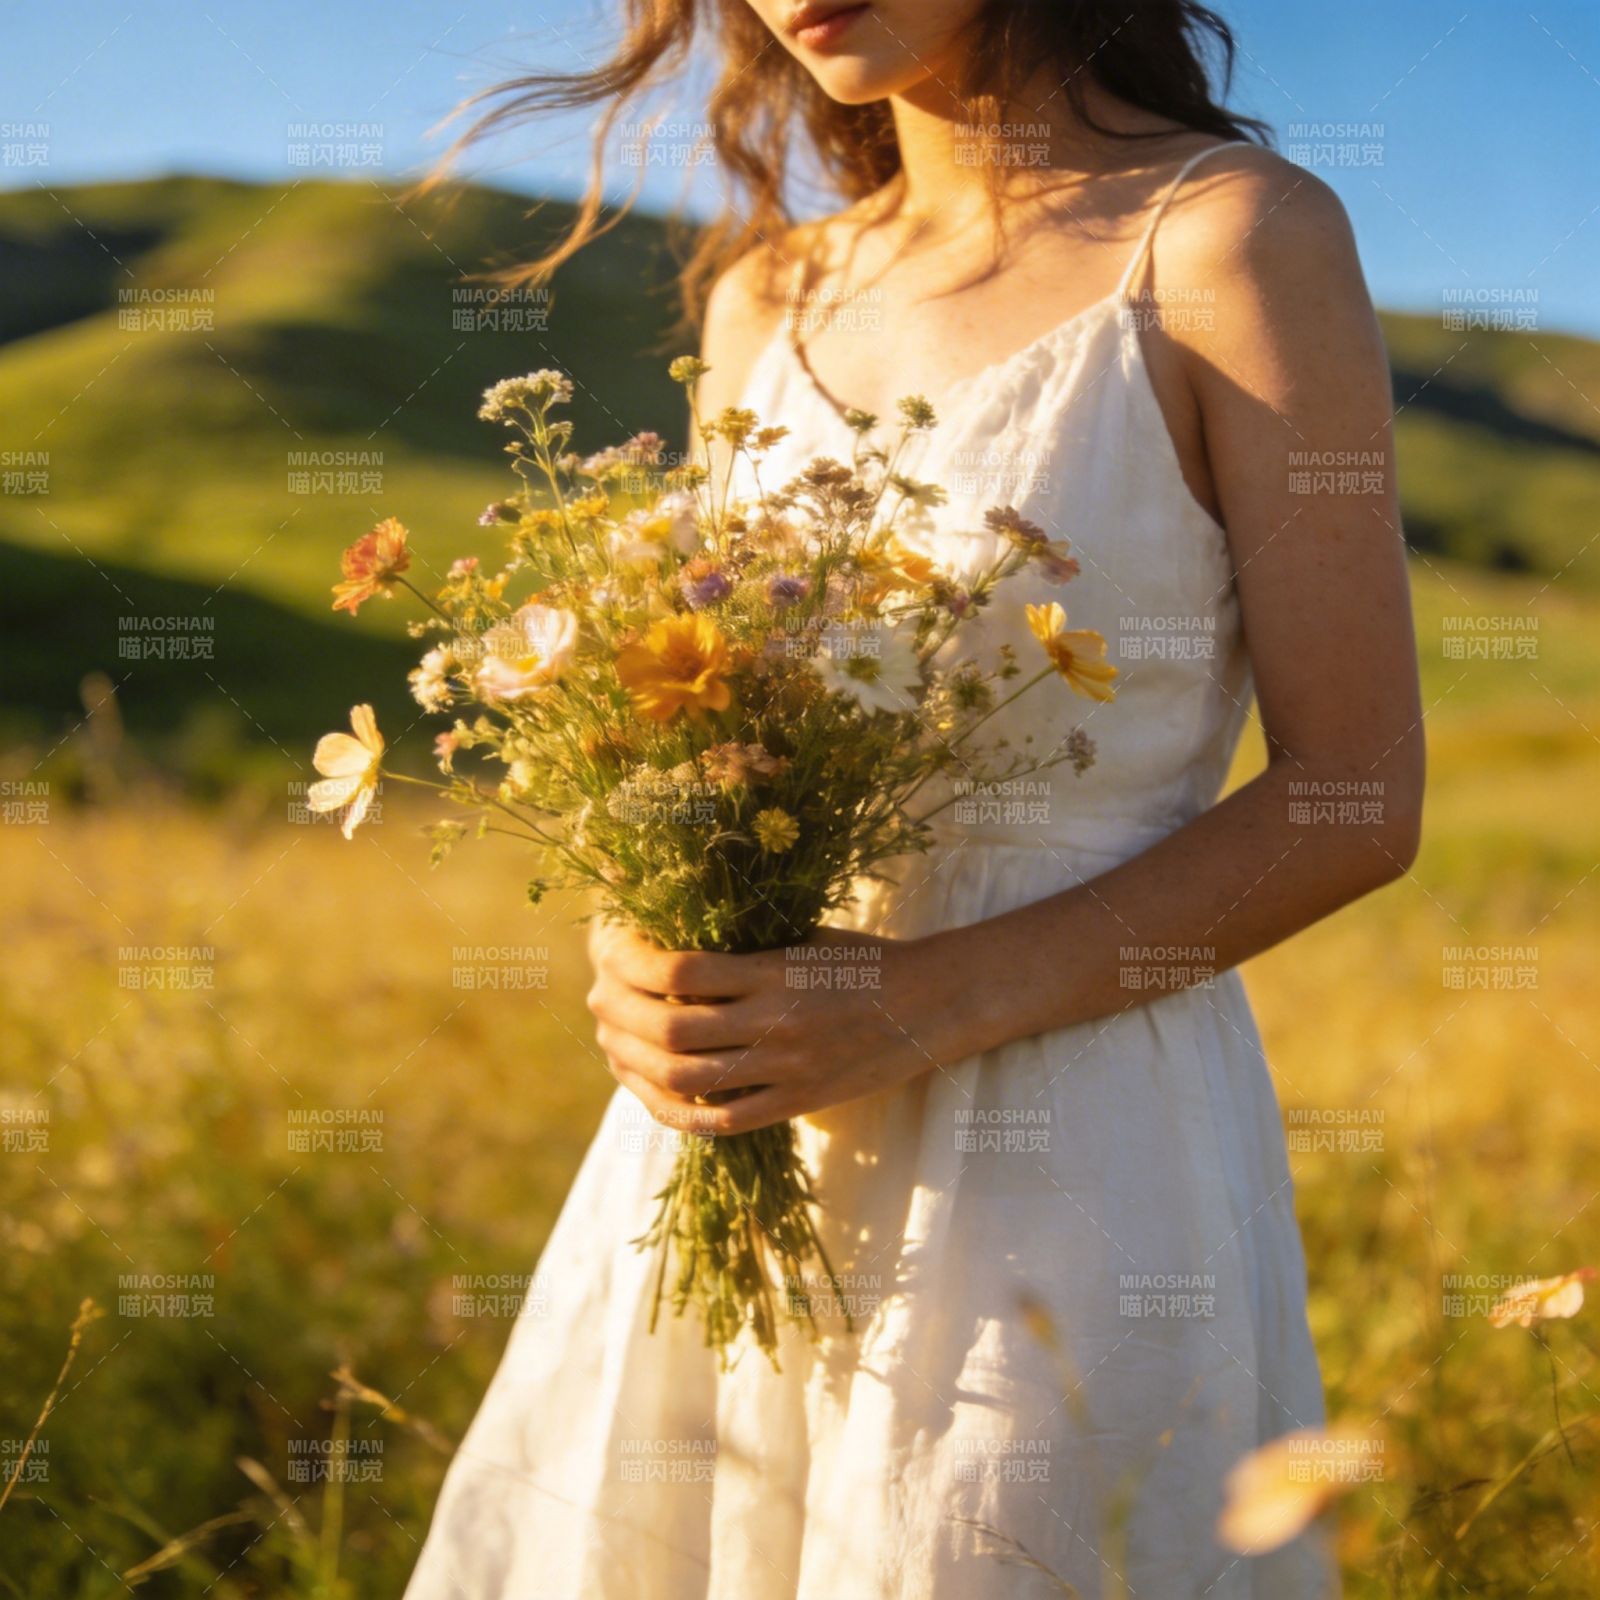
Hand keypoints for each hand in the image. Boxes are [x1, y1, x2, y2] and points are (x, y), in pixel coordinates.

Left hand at [585, 920, 961, 1134]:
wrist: (931, 1005)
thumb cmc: (862, 959)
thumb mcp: (802, 936)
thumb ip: (741, 949)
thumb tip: (659, 948)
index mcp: (775, 970)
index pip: (679, 970)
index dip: (628, 962)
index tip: (608, 952)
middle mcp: (776, 1022)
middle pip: (669, 1030)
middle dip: (616, 1015)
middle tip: (595, 1001)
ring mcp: (785, 1069)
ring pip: (684, 1080)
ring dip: (630, 1064)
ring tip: (610, 1044)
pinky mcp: (796, 1102)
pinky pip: (720, 1121)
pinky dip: (672, 1110)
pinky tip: (647, 1092)